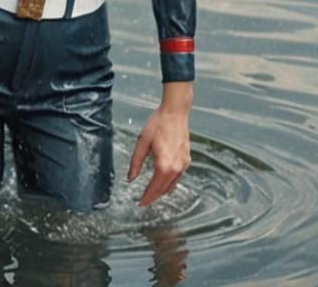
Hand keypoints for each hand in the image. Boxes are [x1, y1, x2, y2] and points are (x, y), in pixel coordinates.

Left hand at [128, 81, 192, 205]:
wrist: (175, 113)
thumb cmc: (157, 125)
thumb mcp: (141, 142)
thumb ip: (135, 162)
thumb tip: (130, 178)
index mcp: (164, 165)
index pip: (154, 187)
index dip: (147, 197)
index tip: (140, 204)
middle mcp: (176, 168)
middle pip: (164, 189)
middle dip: (154, 197)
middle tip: (144, 202)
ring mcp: (184, 164)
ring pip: (172, 185)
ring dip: (162, 191)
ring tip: (151, 194)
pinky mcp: (187, 160)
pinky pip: (178, 177)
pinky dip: (170, 183)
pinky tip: (163, 182)